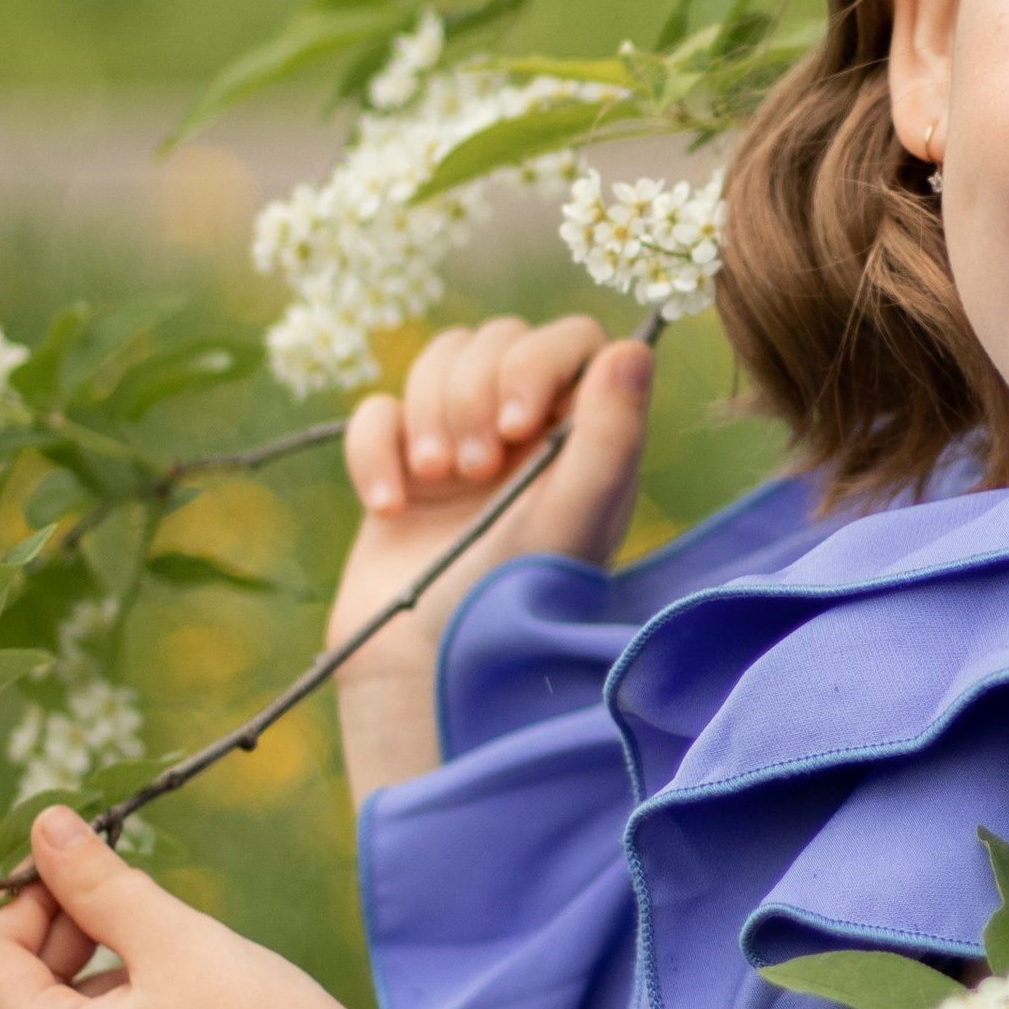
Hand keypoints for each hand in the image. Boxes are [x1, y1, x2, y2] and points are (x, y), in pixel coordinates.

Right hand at [328, 315, 654, 795]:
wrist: (425, 669)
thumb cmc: (515, 599)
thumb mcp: (575, 518)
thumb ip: (613, 434)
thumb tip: (633, 348)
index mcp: (583, 436)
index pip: (574, 340)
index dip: (540, 361)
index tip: (521, 424)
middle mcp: (529, 432)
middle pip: (499, 339)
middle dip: (475, 392)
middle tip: (477, 471)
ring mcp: (461, 443)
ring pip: (437, 359)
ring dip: (430, 414)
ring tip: (440, 484)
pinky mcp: (399, 465)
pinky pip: (376, 409)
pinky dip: (375, 450)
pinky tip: (390, 508)